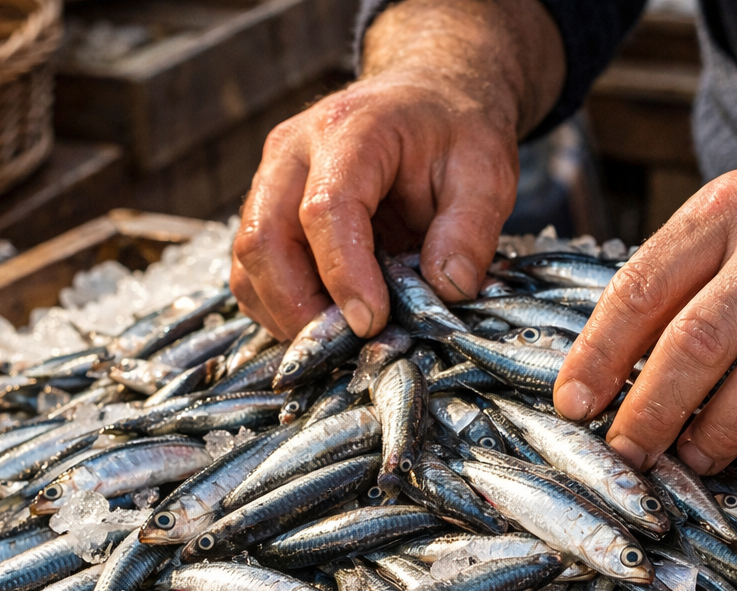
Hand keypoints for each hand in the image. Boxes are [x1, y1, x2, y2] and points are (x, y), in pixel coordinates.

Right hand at [230, 0, 564, 340]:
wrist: (427, 97)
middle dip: (301, 308)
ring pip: (248, 261)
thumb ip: (471, 231)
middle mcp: (293, 151)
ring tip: (342, 340)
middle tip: (350, 346)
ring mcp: (271, 179)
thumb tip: (447, 291)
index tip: (372, 323)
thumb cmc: (455, 131)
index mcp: (350, 131)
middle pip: (264, 239)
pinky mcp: (266, 208)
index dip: (343, 275)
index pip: (326, 210)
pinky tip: (326, 322)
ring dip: (286, 313)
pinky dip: (280, 307)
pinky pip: (252, 271)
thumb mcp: (488, 171)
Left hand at [555, 49, 736, 475]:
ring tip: (697, 460)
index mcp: (732, 207)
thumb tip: (616, 352)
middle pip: (697, 344)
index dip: (599, 354)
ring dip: (721, 435)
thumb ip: (690, 264)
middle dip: (650, 412)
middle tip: (628, 453)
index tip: (573, 403)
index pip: (644, 287)